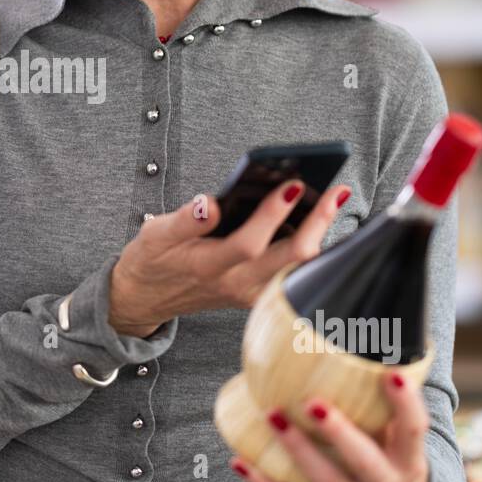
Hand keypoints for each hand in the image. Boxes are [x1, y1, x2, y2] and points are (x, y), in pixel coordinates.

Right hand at [108, 181, 351, 336]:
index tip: (293, 184)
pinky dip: (310, 247)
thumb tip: (209, 203)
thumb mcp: (155, 235)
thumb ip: (184, 221)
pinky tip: (317, 220)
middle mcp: (236, 283)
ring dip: (319, 234)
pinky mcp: (258, 295)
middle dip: (317, 222)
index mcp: (208, 266)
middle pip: (289, 258)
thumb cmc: (153, 260)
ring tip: (332, 198)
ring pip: (298, 268)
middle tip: (334, 190)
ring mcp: (251, 292)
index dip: (273, 214)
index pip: (249, 243)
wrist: (147, 297)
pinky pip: (293, 272)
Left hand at [228, 367, 430, 481]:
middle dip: (340, 433)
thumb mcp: (397, 429)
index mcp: (410, 459)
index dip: (405, 403)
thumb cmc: (389, 448)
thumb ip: (381, 394)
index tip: (391, 372)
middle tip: (313, 403)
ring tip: (272, 416)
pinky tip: (240, 461)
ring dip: (298, 450)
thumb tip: (358, 328)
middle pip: (365, 462)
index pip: (413, 429)